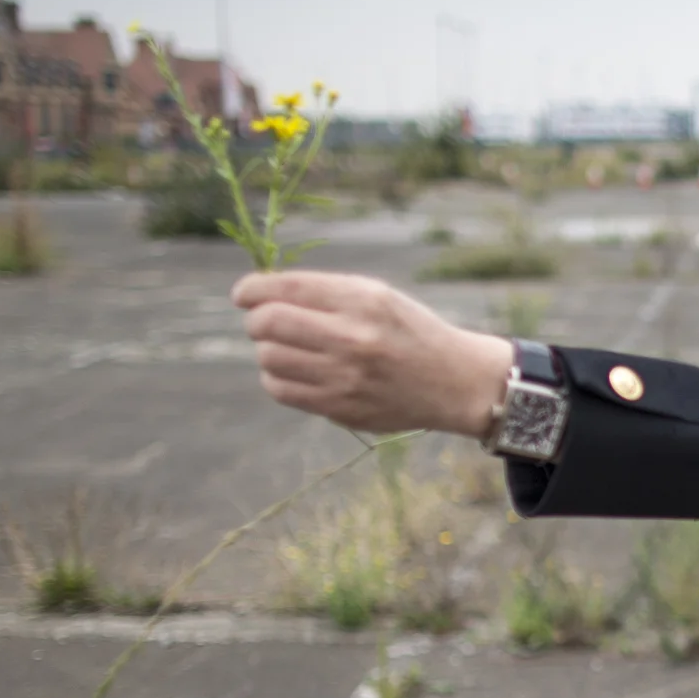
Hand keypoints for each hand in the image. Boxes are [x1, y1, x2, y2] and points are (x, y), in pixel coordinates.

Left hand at [233, 270, 513, 435]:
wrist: (454, 382)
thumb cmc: (410, 331)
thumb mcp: (377, 296)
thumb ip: (324, 293)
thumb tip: (262, 294)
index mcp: (361, 300)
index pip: (285, 288)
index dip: (251, 290)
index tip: (243, 294)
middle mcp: (352, 338)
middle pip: (268, 324)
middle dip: (256, 320)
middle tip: (263, 322)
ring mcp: (345, 377)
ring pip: (269, 359)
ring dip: (267, 350)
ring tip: (285, 348)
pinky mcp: (341, 408)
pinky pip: (281, 390)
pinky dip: (276, 378)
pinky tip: (294, 372)